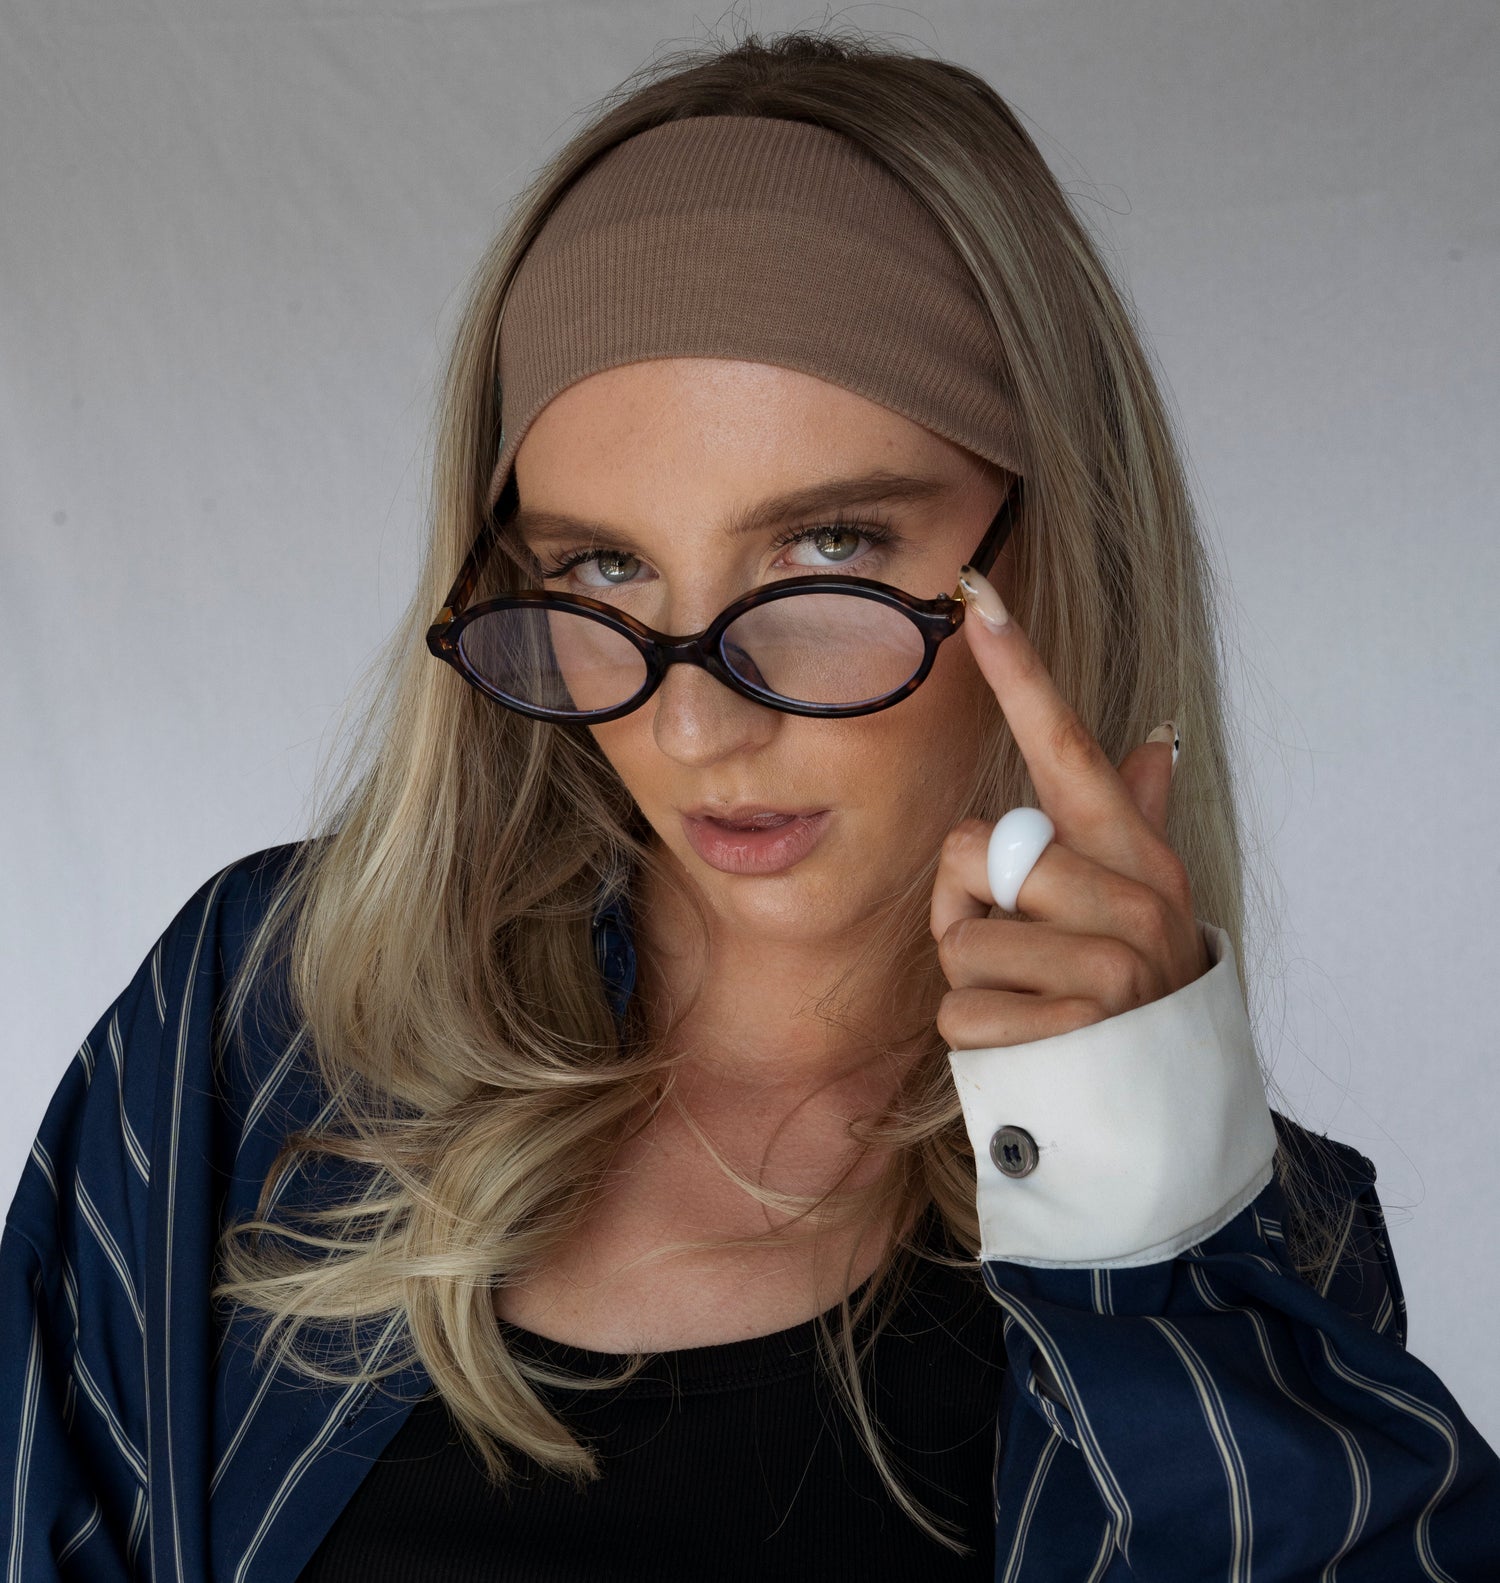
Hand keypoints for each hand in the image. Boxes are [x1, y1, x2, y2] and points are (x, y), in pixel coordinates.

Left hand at [930, 565, 1211, 1050]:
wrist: (1169, 1115)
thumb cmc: (1137, 998)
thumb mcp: (1146, 906)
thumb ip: (1137, 823)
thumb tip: (1156, 739)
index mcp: (1136, 857)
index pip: (1068, 747)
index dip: (1020, 670)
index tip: (975, 595)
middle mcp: (1132, 899)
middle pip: (973, 852)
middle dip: (967, 911)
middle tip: (1018, 957)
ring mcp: (1110, 965)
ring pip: (958, 938)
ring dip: (970, 983)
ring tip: (1031, 1006)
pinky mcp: (1073, 1030)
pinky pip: (959, 1011)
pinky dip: (976, 1041)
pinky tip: (1030, 1053)